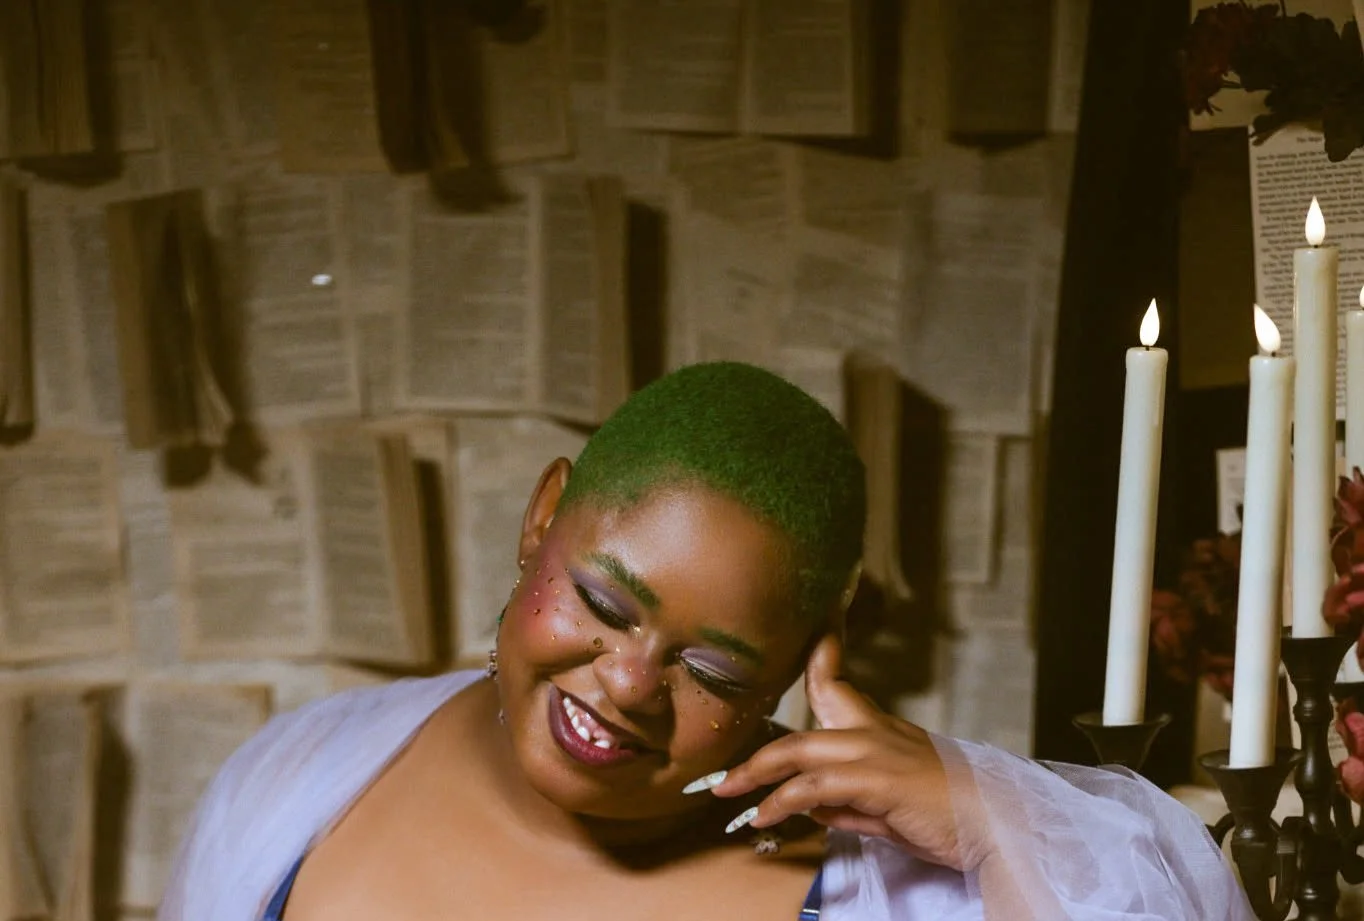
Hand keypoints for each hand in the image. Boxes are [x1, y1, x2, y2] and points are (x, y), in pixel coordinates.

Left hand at [701, 633, 988, 870]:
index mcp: (878, 730)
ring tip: (727, 794)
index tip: (795, 626)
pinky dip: (783, 802)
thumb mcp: (888, 808)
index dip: (812, 653)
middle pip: (803, 723)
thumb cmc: (947, 815)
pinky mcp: (875, 780)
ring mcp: (873, 753)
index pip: (835, 682)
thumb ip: (848, 803)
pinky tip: (765, 817)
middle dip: (758, 747)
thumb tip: (812, 808)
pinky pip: (814, 787)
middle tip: (721, 772)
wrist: (994, 823)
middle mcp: (873, 732)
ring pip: (799, 752)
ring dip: (756, 775)